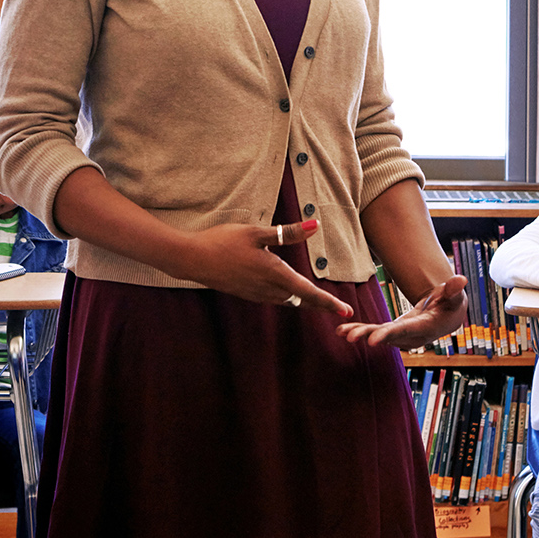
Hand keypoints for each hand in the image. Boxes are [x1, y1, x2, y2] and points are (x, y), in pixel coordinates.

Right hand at [181, 220, 350, 314]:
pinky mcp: (247, 293)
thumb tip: (315, 226)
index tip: (346, 311)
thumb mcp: (256, 232)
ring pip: (288, 301)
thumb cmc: (223, 242)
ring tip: (320, 302)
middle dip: (321, 304)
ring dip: (304, 301)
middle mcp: (268, 289)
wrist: (192, 259)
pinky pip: (274, 298)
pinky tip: (289, 292)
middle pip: (301, 300)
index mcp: (274, 274)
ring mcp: (256, 294)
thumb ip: (287, 233)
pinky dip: (288, 297)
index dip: (329, 302)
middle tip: (340, 310)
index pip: (308, 292)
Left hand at [338, 274, 468, 348]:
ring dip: (360, 334)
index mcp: (425, 328)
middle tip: (349, 336)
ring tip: (341, 332)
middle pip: (387, 336)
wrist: (448, 315)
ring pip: (378, 335)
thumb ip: (454, 289)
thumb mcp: (454, 295)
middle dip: (368, 336)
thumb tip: (460, 279)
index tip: (372, 340)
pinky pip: (375, 332)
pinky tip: (342, 330)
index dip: (388, 335)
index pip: (405, 331)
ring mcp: (402, 335)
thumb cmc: (451, 303)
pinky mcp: (394, 332)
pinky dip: (360, 331)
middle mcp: (411, 336)